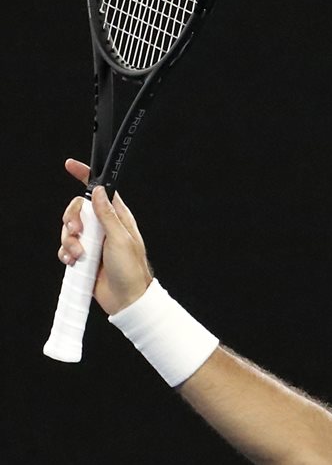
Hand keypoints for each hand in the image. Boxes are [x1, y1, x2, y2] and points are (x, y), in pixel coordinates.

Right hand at [58, 159, 152, 313]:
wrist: (126, 299)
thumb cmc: (130, 270)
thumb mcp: (120, 239)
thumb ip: (106, 215)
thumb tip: (97, 191)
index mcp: (118, 218)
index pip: (100, 192)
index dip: (85, 177)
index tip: (71, 165)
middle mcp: (104, 227)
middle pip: (77, 210)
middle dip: (71, 220)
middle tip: (77, 233)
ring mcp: (93, 241)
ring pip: (69, 230)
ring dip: (69, 241)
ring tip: (80, 255)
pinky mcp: (84, 256)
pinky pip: (66, 247)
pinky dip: (66, 253)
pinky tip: (74, 262)